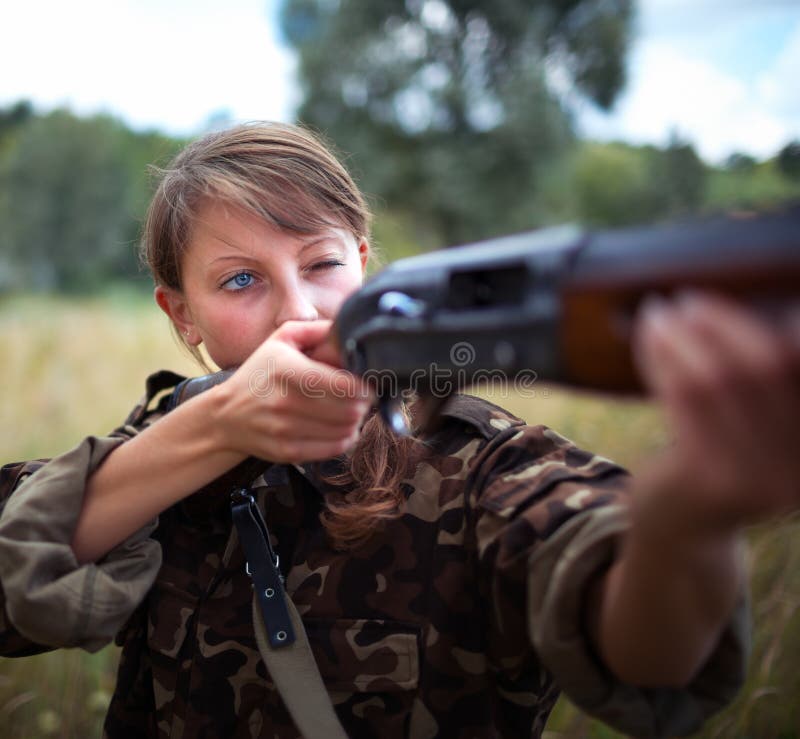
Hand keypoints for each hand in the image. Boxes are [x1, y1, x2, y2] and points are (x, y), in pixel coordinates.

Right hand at [213, 320, 370, 462]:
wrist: (225, 416)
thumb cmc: (260, 374)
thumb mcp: (281, 340)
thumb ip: (317, 330)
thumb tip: (348, 330)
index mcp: (287, 370)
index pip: (344, 385)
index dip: (364, 385)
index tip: (366, 381)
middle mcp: (285, 402)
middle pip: (351, 410)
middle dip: (363, 402)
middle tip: (360, 396)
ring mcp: (286, 430)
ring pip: (347, 430)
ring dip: (355, 420)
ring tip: (347, 409)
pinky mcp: (288, 452)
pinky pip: (335, 448)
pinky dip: (345, 437)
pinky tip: (338, 426)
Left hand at [632, 291, 799, 531]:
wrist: (685, 526)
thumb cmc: (721, 455)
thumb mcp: (760, 423)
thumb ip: (765, 376)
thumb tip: (763, 302)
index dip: (796, 328)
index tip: (770, 302)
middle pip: (767, 365)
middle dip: (724, 322)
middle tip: (687, 299)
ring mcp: (759, 476)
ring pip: (716, 379)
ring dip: (682, 337)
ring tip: (658, 313)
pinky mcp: (710, 478)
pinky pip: (682, 398)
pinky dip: (662, 359)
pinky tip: (650, 339)